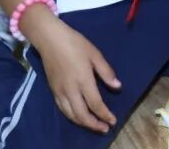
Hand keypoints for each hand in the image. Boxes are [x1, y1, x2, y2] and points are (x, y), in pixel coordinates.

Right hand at [35, 18, 121, 133]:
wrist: (50, 40)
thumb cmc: (75, 44)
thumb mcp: (95, 54)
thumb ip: (106, 72)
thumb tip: (117, 86)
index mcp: (83, 80)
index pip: (95, 104)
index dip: (105, 114)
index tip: (113, 121)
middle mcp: (70, 90)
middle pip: (82, 115)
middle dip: (94, 124)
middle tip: (105, 128)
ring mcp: (59, 92)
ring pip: (71, 115)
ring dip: (83, 123)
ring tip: (94, 126)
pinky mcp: (53, 91)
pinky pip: (62, 109)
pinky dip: (72, 117)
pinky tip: (79, 117)